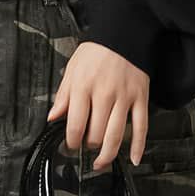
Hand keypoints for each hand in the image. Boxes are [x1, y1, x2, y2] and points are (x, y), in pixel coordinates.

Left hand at [47, 42, 150, 170]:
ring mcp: (124, 98)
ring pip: (116, 135)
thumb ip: (63, 95)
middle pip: (95, 133)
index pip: (75, 125)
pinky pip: (141, 127)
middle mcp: (104, 94)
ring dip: (108, 154)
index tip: (71, 146)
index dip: (72, 142)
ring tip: (101, 163)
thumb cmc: (96, 51)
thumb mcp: (72, 69)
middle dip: (88, 146)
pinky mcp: (141, 98)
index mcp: (83, 87)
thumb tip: (53, 117)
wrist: (124, 33)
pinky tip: (134, 159)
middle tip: (86, 149)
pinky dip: (138, 146)